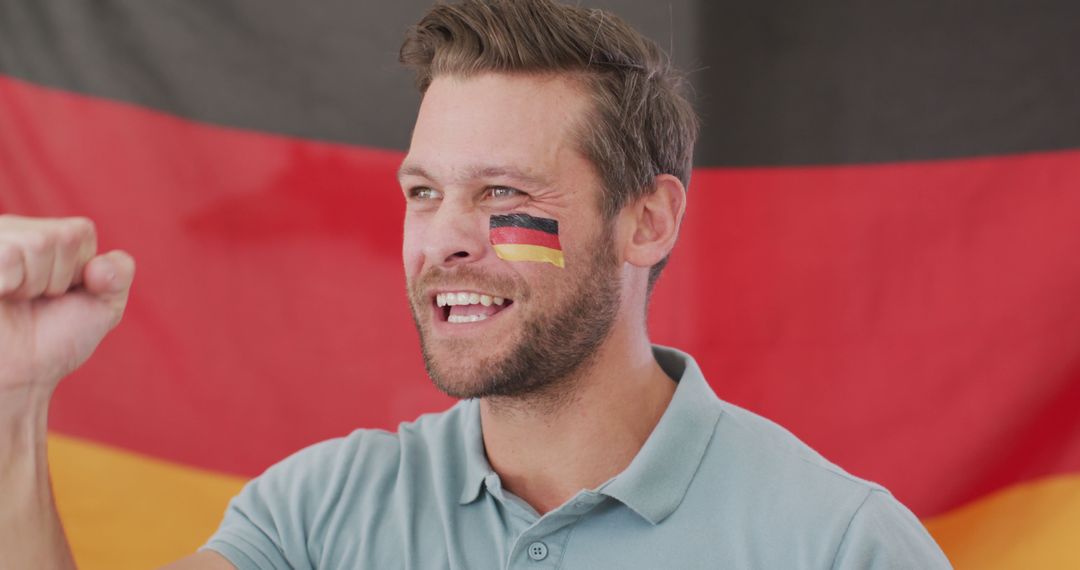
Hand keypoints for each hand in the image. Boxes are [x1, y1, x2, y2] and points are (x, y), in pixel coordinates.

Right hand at [0, 215, 134, 402]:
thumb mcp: (103, 304)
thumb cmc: (52, 339)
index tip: (61, 294)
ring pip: (38, 243)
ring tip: (16, 299)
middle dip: (60, 279)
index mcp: (42, 234)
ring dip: (35, 284)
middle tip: (35, 300)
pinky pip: (7, 254)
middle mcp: (13, 231)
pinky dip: (12, 281)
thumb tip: (99, 265)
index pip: (81, 232)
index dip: (81, 271)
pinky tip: (0, 293)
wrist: (17, 376)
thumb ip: (119, 273)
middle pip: (64, 236)